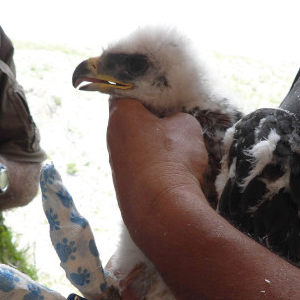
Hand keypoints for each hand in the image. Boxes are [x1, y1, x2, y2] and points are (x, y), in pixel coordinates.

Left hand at [106, 99, 207, 229]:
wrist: (165, 210)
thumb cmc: (174, 159)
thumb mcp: (187, 126)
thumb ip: (178, 118)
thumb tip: (173, 126)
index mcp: (121, 115)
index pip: (126, 91)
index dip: (146, 89)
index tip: (163, 93)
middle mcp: (112, 139)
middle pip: (131, 121)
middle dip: (152, 120)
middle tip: (175, 120)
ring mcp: (116, 166)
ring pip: (136, 147)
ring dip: (154, 147)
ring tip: (179, 150)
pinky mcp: (125, 188)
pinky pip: (141, 169)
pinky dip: (155, 168)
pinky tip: (174, 173)